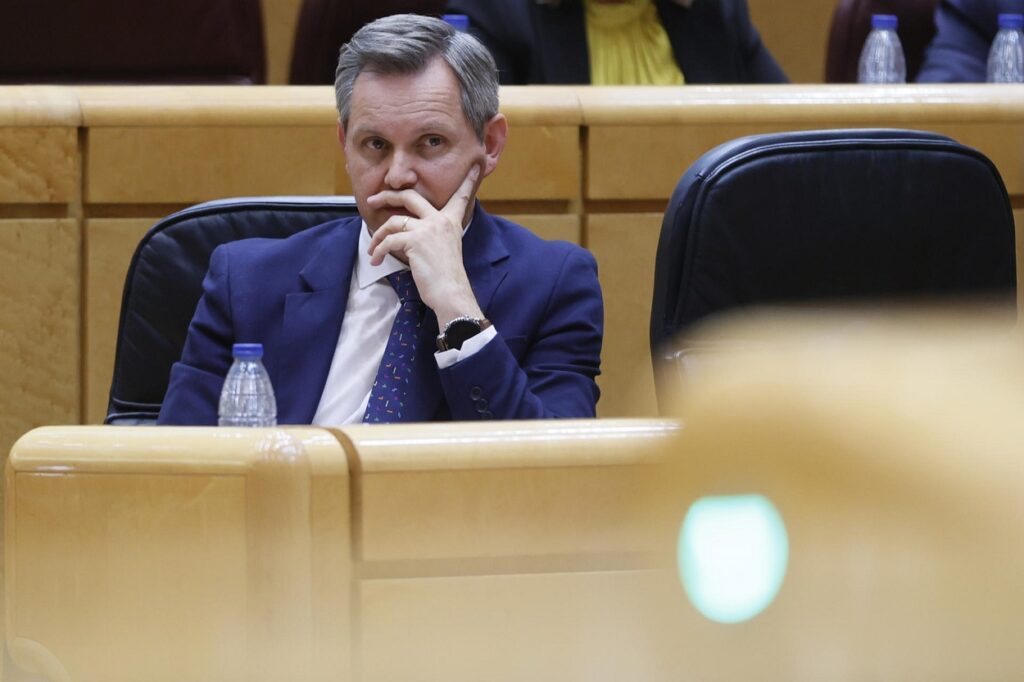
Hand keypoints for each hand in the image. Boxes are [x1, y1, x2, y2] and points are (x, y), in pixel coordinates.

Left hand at [366, 165, 483, 325]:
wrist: (451, 293)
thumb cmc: (447, 278)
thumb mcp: (445, 250)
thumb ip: (432, 236)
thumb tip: (408, 234)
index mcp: (452, 222)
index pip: (460, 197)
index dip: (467, 181)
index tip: (475, 166)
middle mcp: (441, 220)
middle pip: (409, 196)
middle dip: (387, 196)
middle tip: (374, 199)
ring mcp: (428, 229)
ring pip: (393, 221)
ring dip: (378, 235)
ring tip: (373, 247)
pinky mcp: (415, 241)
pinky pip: (389, 240)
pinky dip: (378, 251)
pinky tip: (376, 260)